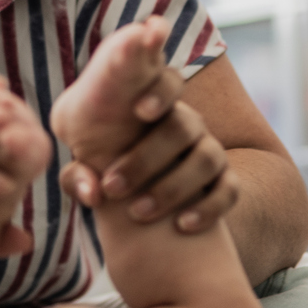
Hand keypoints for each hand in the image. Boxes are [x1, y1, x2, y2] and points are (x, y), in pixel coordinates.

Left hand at [60, 92, 240, 234]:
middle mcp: (187, 122)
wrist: (132, 193)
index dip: (160, 92)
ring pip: (206, 159)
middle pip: (181, 127)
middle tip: (112, 186)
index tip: (139, 111)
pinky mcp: (223, 180)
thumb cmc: (104, 160)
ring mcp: (209, 149)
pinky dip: (209, 207)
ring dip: (171, 188)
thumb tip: (94, 192)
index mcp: (155, 102)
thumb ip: (78, 173)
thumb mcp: (82, 161)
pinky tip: (182, 225)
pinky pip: (229, 189)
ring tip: (137, 212)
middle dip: (145, 159)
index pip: (168, 81)